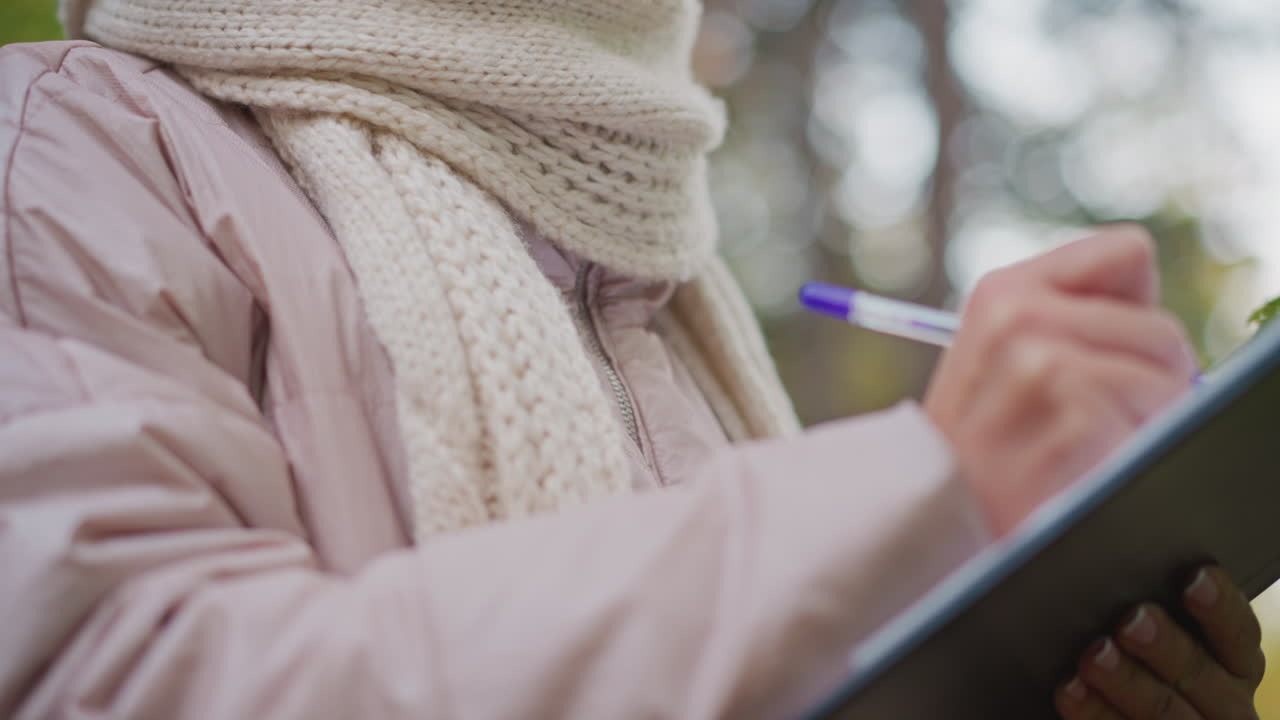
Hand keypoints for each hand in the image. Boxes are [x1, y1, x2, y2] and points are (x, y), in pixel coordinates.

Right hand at [924, 227, 1197, 534]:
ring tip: (1084, 453)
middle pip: (1160, 328)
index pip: (1128, 253)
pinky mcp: (1070, 412)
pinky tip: (1079, 472)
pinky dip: (1129, 454)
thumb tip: (1165, 332)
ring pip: (1164, 375)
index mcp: (1003, 291)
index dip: (1130, 310)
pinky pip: (1151, 420)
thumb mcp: (1001, 364)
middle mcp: (1019, 314)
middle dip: (1150, 380)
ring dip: (1144, 423)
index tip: (1097, 357)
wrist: (937, 523)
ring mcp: (1041, 361)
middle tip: (1094, 427)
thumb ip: (1068, 323)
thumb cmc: (982, 452)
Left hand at [1055, 566, 1264, 718]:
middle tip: (1132, 621)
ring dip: (1127, 681)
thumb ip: (1156, 609)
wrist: (1120, 706)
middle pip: (1200, 673)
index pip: (1237, 634)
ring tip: (1094, 655)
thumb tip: (1118, 564)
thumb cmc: (1137, 657)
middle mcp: (1223, 704)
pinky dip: (1095, 712)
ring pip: (1164, 712)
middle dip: (1165, 646)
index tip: (1194, 580)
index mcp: (1233, 665)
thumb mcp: (1163, 637)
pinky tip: (1070, 690)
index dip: (1219, 608)